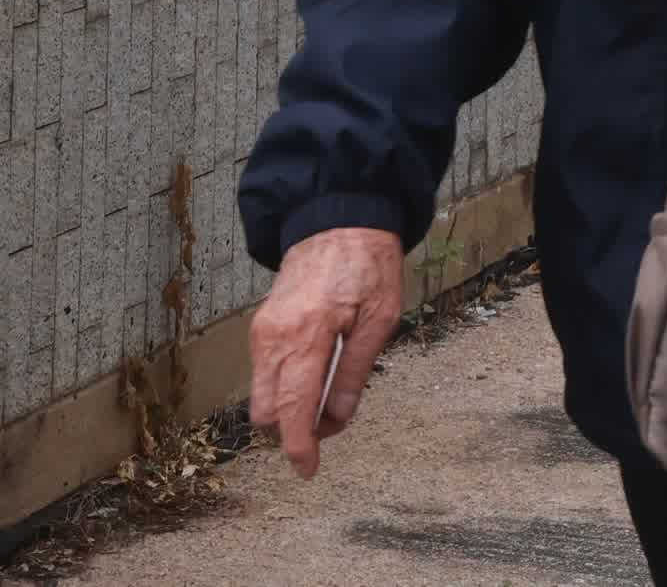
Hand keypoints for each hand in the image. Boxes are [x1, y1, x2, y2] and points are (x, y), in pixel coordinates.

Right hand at [248, 226, 404, 478]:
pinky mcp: (260, 328)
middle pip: (266, 412)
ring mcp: (262, 333)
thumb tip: (337, 419)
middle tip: (332, 423)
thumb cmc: (368, 266)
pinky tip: (316, 374)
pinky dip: (285, 387)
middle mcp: (274, 338)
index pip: (291, 408)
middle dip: (292, 430)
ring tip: (329, 394)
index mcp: (307, 336)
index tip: (307, 469)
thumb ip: (355, 372)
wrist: (337, 222)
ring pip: (261, 397)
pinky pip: (264, 374)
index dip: (298, 445)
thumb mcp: (381, 319)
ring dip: (288, 410)